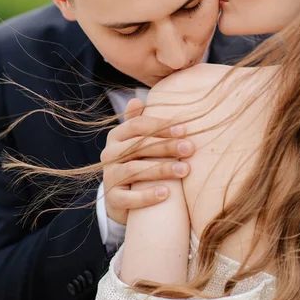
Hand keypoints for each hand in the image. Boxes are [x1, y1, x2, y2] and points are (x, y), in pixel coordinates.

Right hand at [101, 98, 193, 224]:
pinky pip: (128, 198)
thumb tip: (137, 100)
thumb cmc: (139, 163)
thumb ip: (140, 122)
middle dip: (166, 146)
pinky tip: (166, 194)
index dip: (161, 126)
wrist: (124, 199)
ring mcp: (109, 176)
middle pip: (138, 146)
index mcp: (117, 136)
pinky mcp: (112, 198)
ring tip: (185, 170)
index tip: (185, 130)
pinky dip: (147, 196)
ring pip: (134, 170)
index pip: (137, 125)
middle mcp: (110, 154)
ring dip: (162, 169)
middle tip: (190, 149)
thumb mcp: (139, 142)